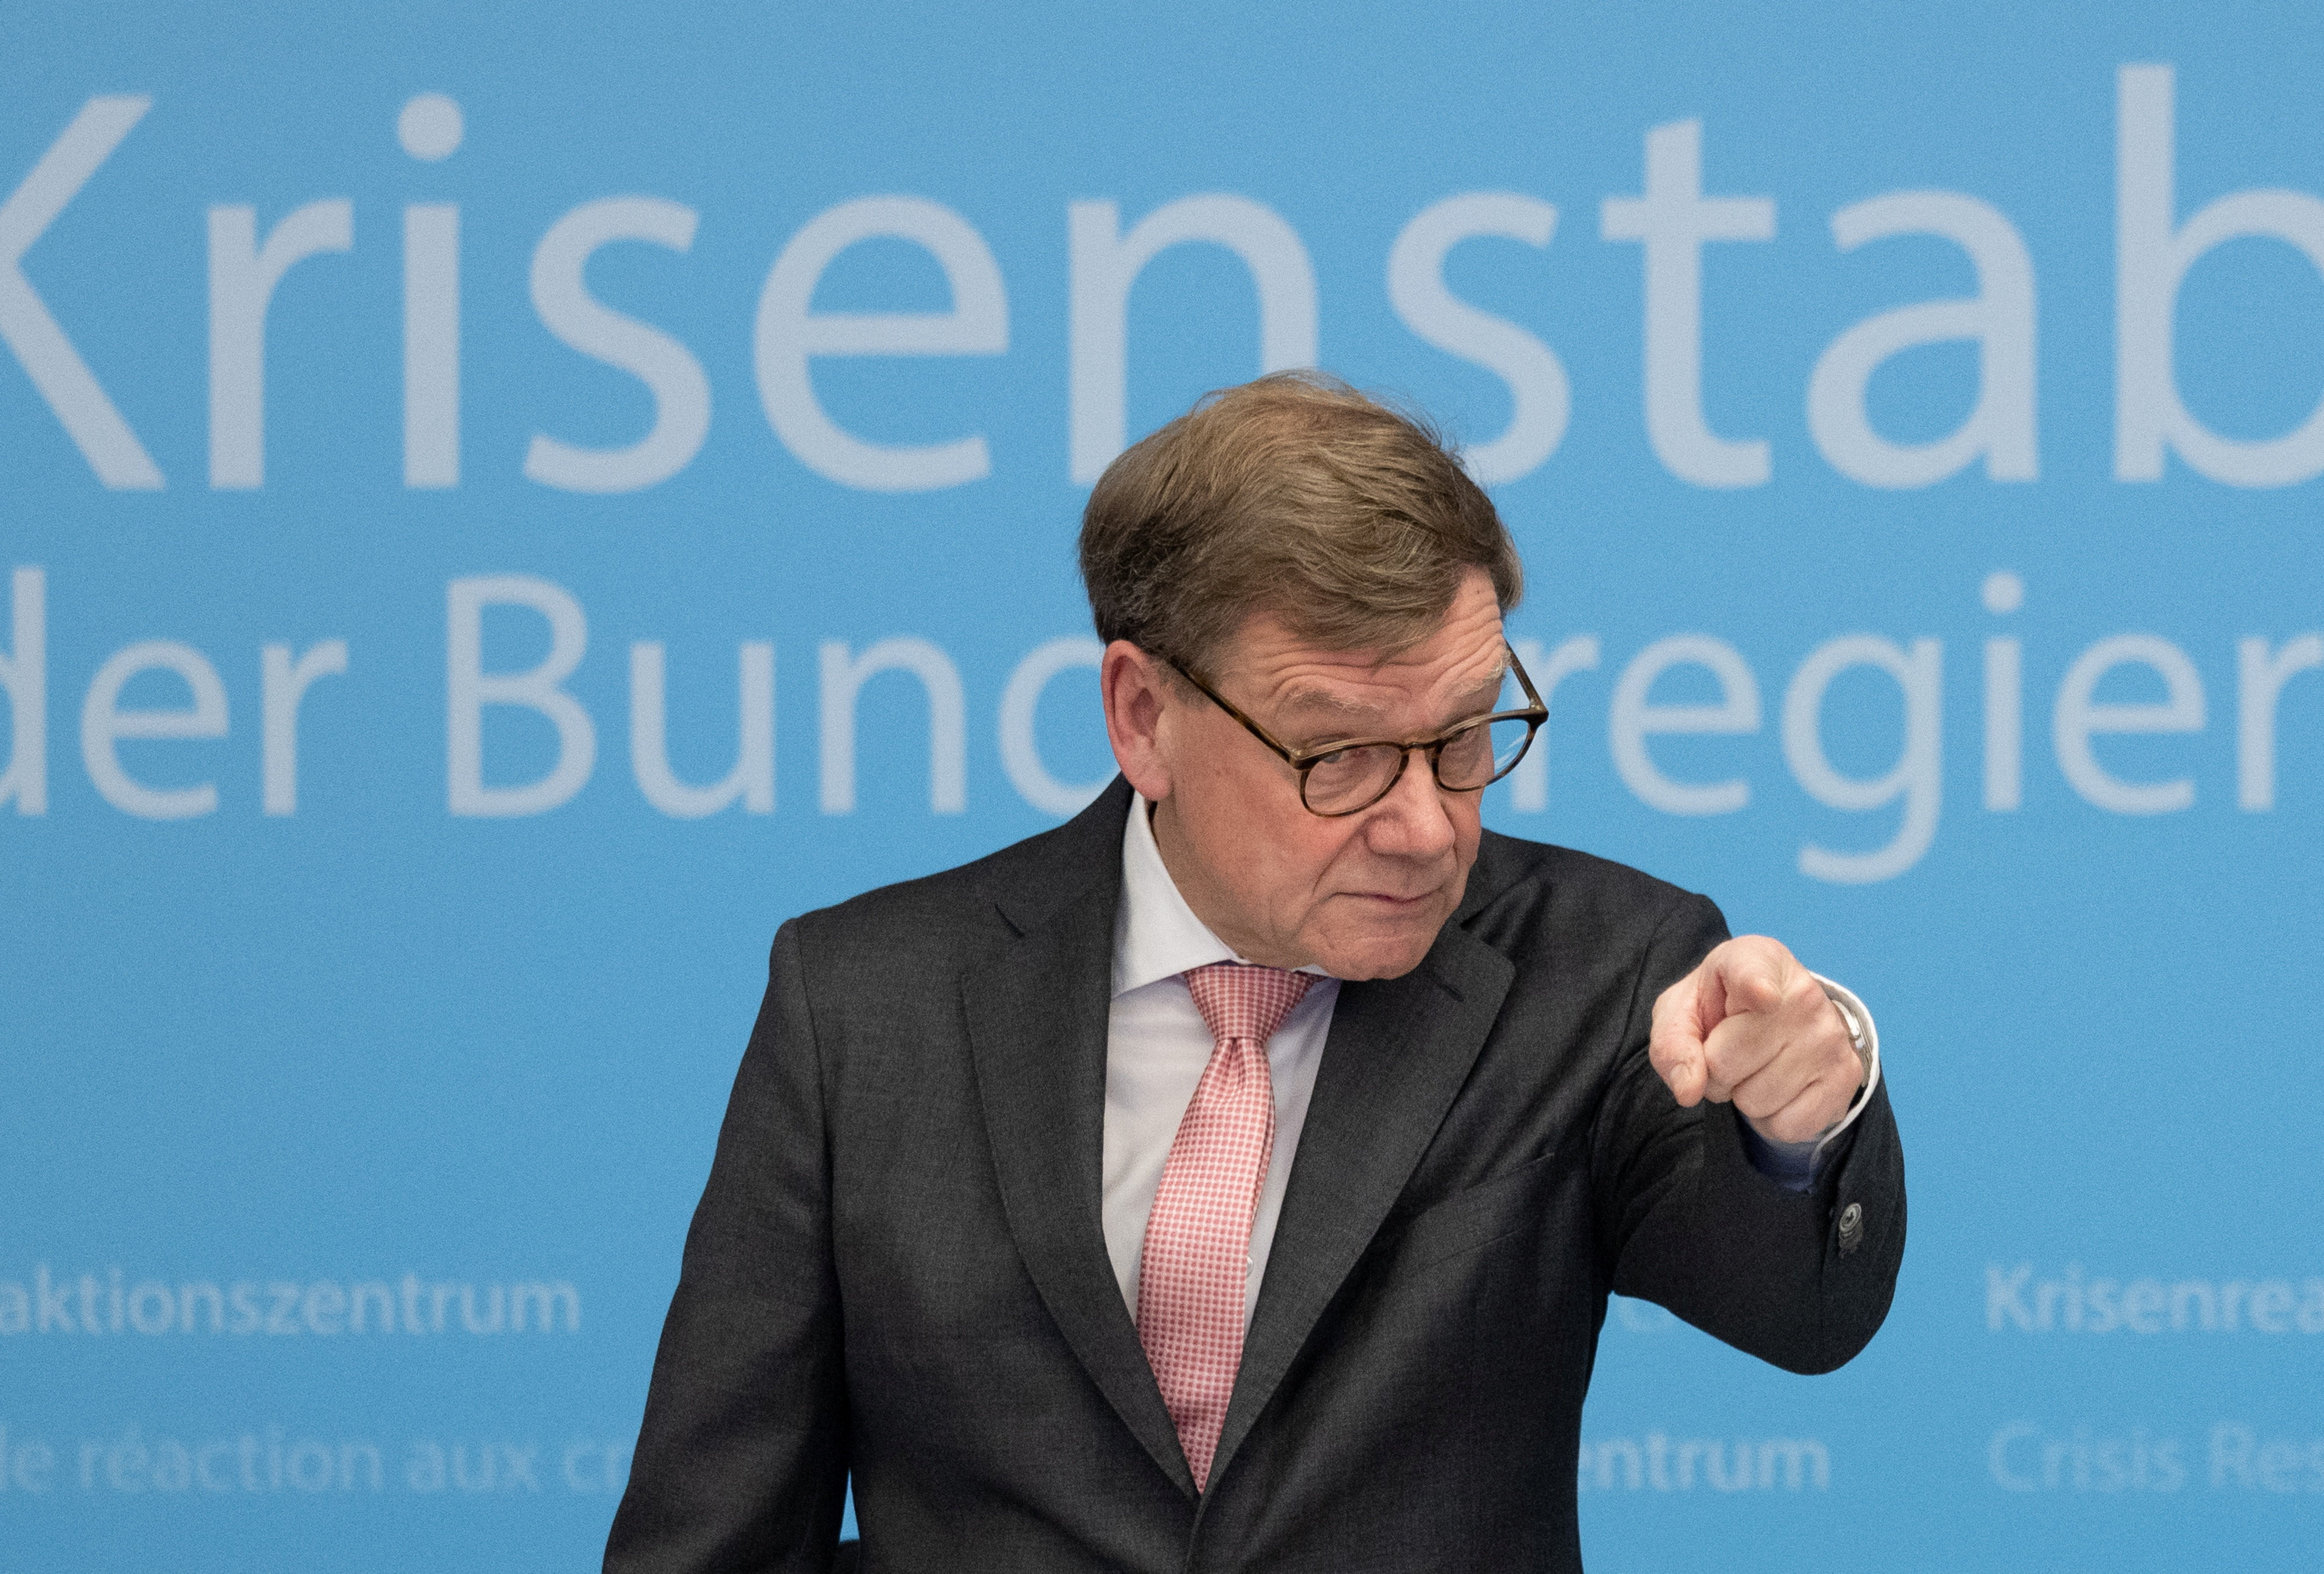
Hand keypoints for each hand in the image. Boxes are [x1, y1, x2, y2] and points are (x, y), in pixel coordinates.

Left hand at [1648, 936, 1863, 1145]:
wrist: (1777, 1016)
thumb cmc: (1721, 1008)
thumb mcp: (1682, 1011)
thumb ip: (1673, 1043)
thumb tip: (1689, 1089)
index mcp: (1757, 959)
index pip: (1754, 975)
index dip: (1754, 986)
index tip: (1761, 995)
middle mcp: (1803, 994)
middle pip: (1725, 1062)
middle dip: (1714, 1070)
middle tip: (1729, 1051)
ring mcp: (1830, 1037)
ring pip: (1755, 1100)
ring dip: (1743, 1095)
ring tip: (1755, 1066)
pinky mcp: (1846, 1077)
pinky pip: (1787, 1125)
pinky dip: (1771, 1119)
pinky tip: (1779, 1087)